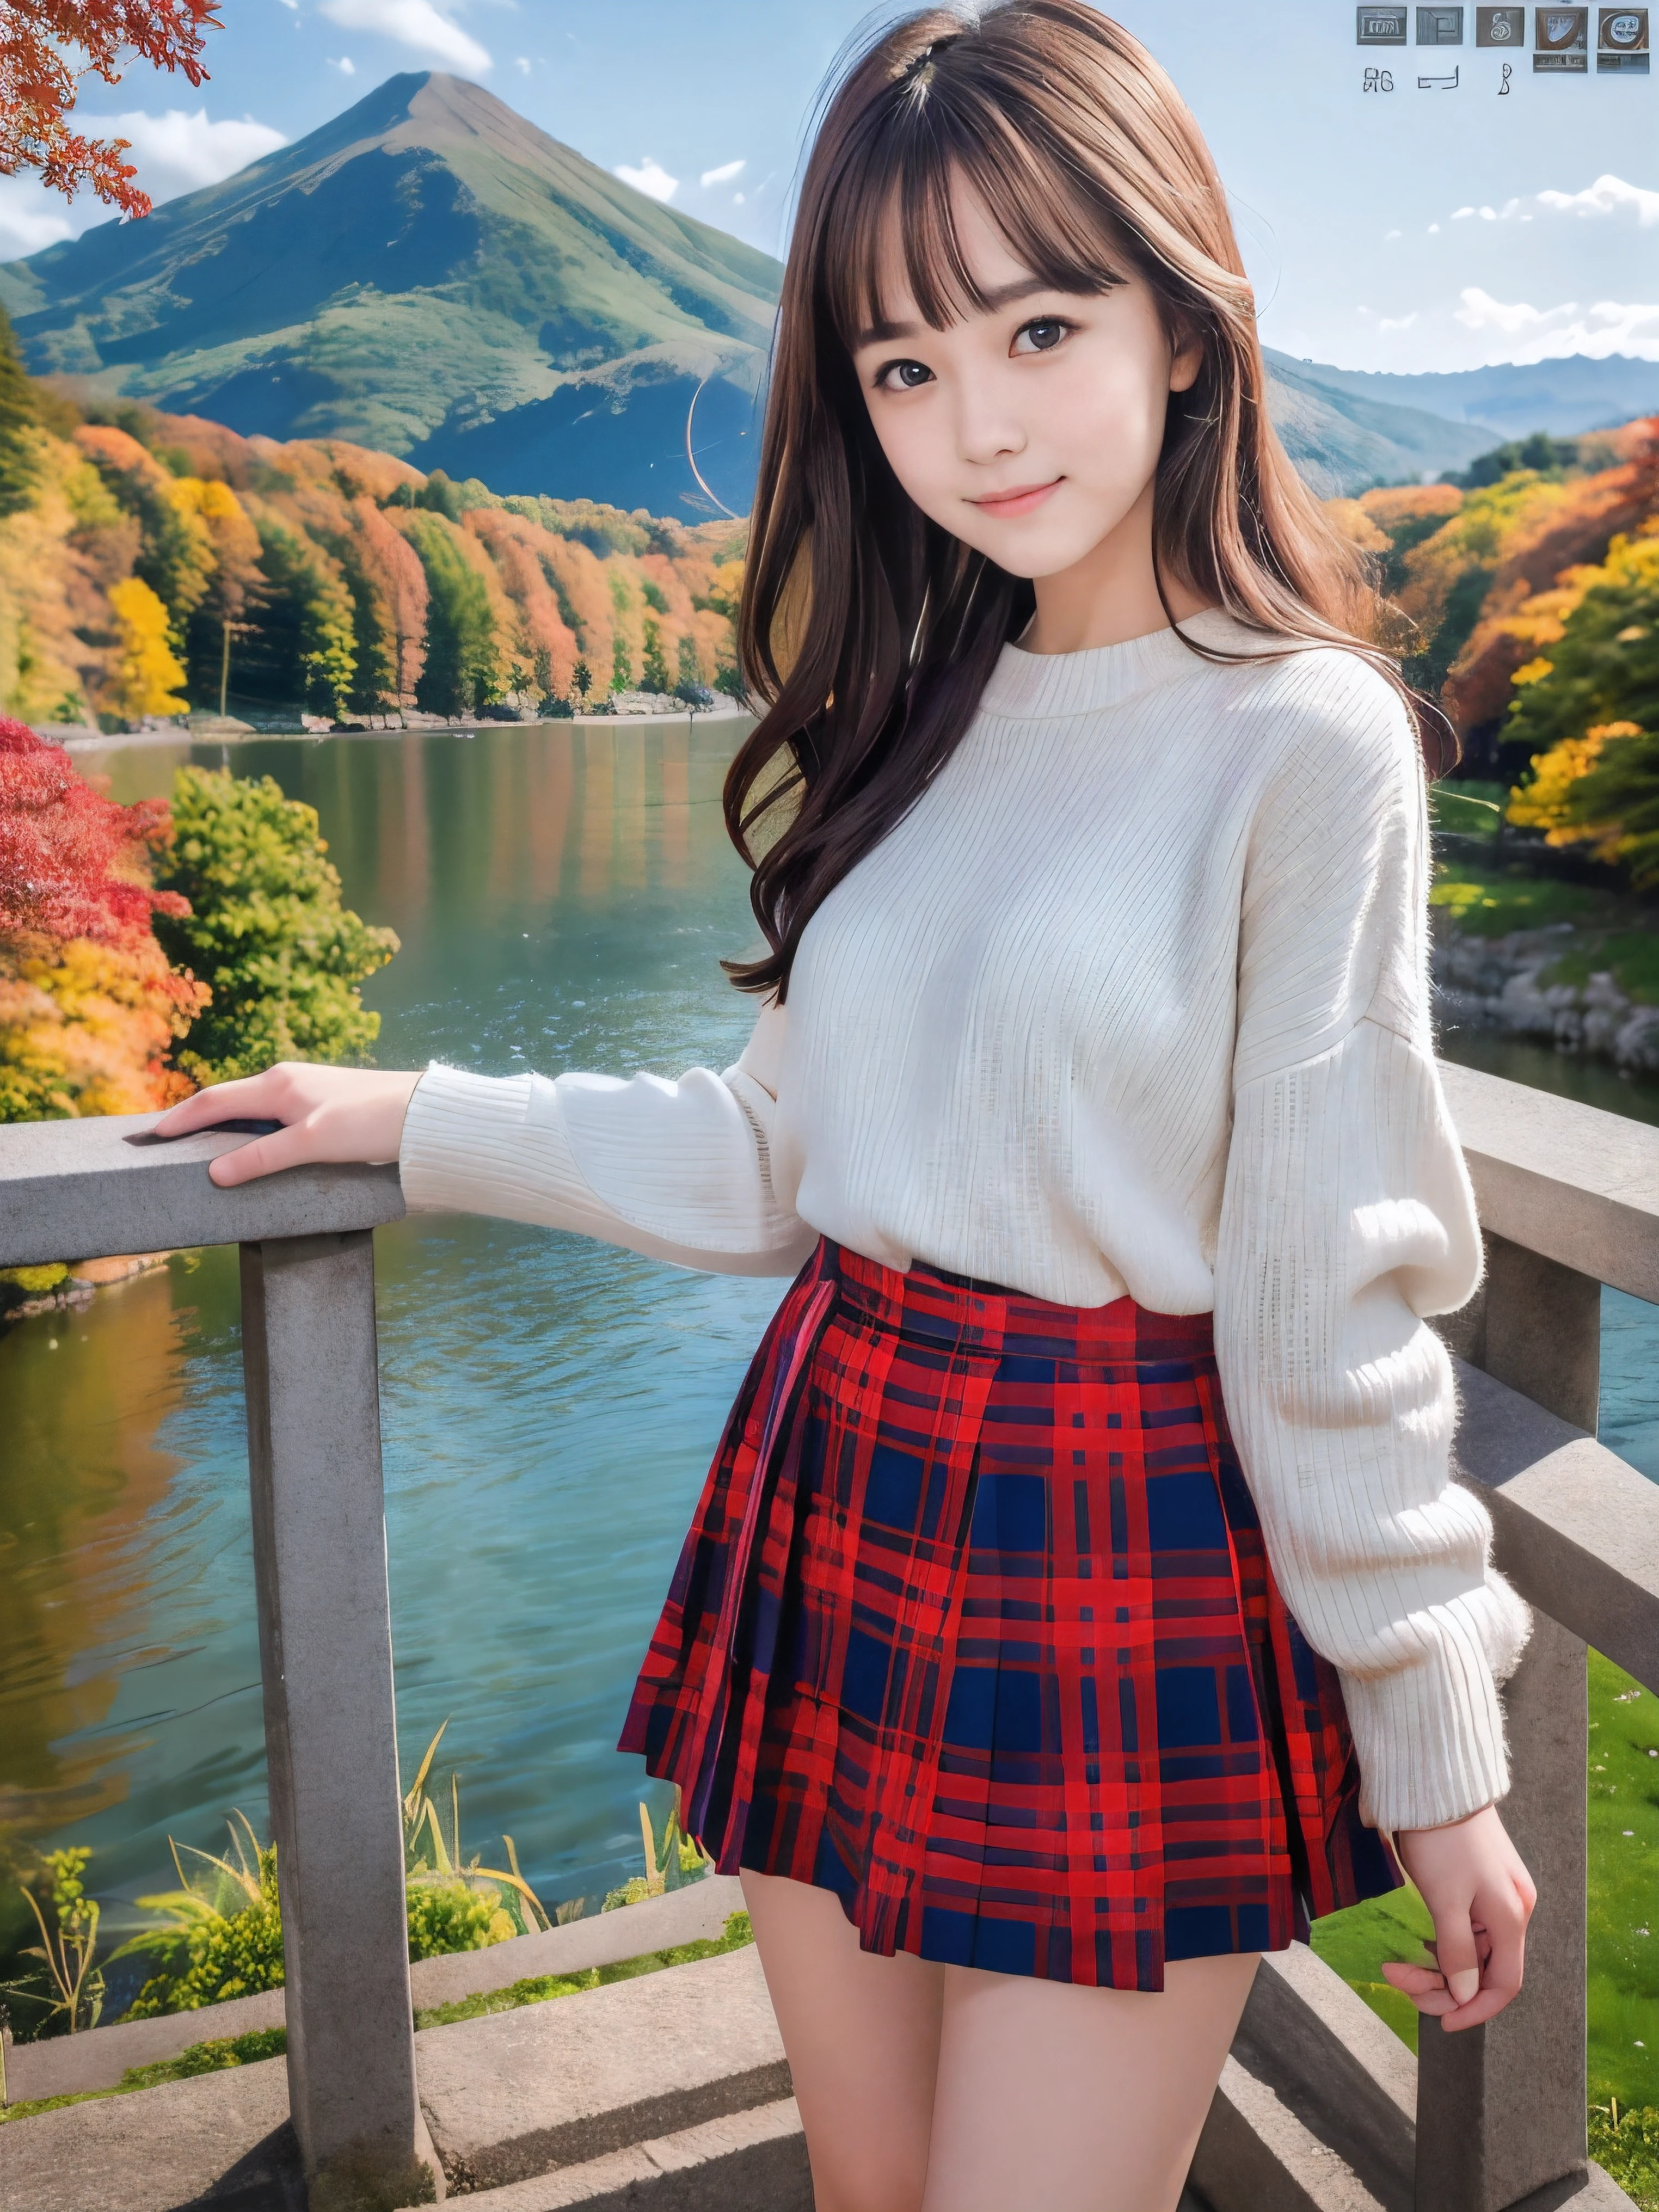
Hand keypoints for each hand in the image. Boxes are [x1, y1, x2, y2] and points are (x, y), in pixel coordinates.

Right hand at [153, 1063, 423, 1187]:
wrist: (423, 1116)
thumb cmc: (369, 1123)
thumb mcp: (311, 1143)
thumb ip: (263, 1158)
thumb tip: (213, 1173)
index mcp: (277, 1084)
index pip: (214, 1100)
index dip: (181, 1118)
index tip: (153, 1135)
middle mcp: (287, 1081)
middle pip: (229, 1101)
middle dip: (198, 1120)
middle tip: (169, 1141)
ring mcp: (305, 1091)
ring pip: (253, 1109)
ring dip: (227, 1126)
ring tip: (203, 1148)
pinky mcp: (322, 1105)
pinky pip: (274, 1117)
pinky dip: (254, 1131)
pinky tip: (254, 1149)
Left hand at [1381, 1806, 1535, 2032]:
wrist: (1435, 1782)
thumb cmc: (1441, 1839)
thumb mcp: (1446, 1900)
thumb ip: (1457, 1951)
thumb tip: (1466, 1995)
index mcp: (1511, 1918)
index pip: (1504, 1985)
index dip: (1475, 2010)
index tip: (1441, 2023)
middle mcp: (1509, 1911)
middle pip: (1483, 1970)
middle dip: (1443, 1986)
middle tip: (1397, 1979)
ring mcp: (1493, 1897)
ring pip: (1469, 1951)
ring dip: (1435, 1966)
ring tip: (1395, 1965)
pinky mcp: (1474, 1884)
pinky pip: (1462, 1930)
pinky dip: (1438, 1944)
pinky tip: (1415, 1945)